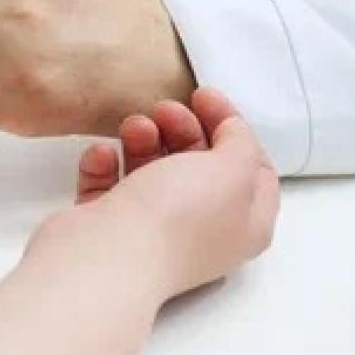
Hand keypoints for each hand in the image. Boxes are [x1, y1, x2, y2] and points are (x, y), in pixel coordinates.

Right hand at [52, 88, 279, 299]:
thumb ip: (241, 142)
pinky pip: (109, 186)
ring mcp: (154, 232)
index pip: (251, 168)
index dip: (232, 127)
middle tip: (164, 109)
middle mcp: (203, 231)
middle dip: (183, 128)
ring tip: (132, 128)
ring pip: (152, 172)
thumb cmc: (179, 215)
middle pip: (199, 165)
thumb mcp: (234, 168)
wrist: (107, 257)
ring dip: (142, 140)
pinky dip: (105, 165)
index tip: (204, 97)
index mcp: (245, 224)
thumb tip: (228, 132)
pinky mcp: (109, 229)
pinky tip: (103, 155)